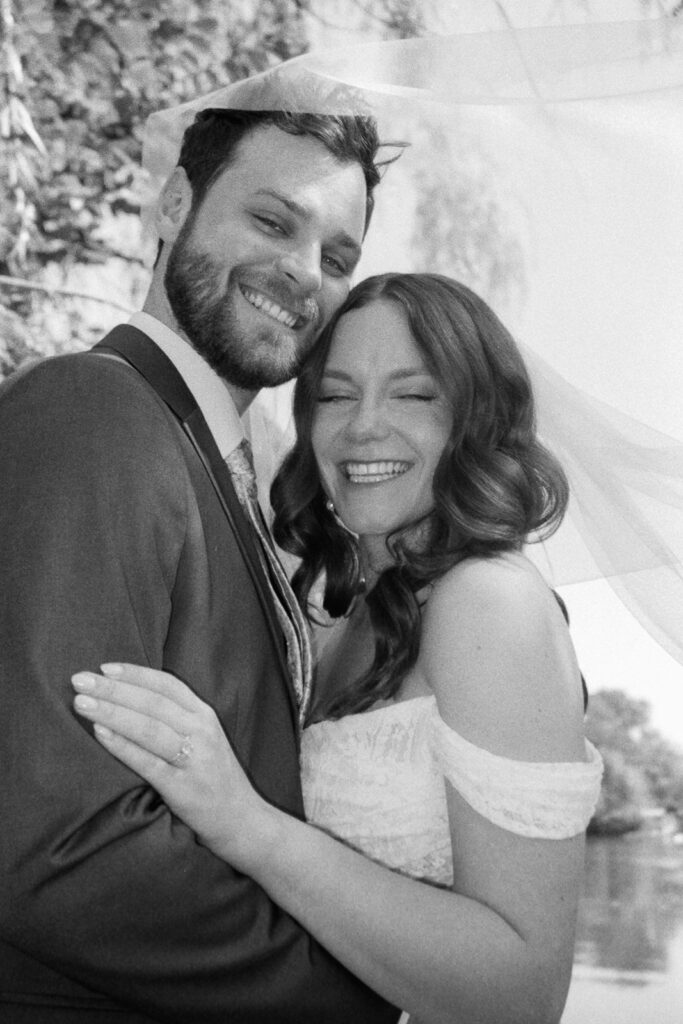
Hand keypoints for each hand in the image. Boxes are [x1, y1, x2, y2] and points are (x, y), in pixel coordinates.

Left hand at [71, 663, 276, 870]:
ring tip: (82, 703)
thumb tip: (130, 699)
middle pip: (153, 702)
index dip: (135, 673)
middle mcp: (202, 731)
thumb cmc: (214, 777)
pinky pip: (147, 762)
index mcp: (205, 715)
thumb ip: (177, 719)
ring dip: (112, 712)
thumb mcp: (204, 738)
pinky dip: (123, 746)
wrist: (244, 820)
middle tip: (80, 679)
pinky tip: (100, 734)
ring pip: (149, 727)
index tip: (104, 667)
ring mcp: (194, 758)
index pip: (166, 685)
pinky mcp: (183, 787)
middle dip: (113, 689)